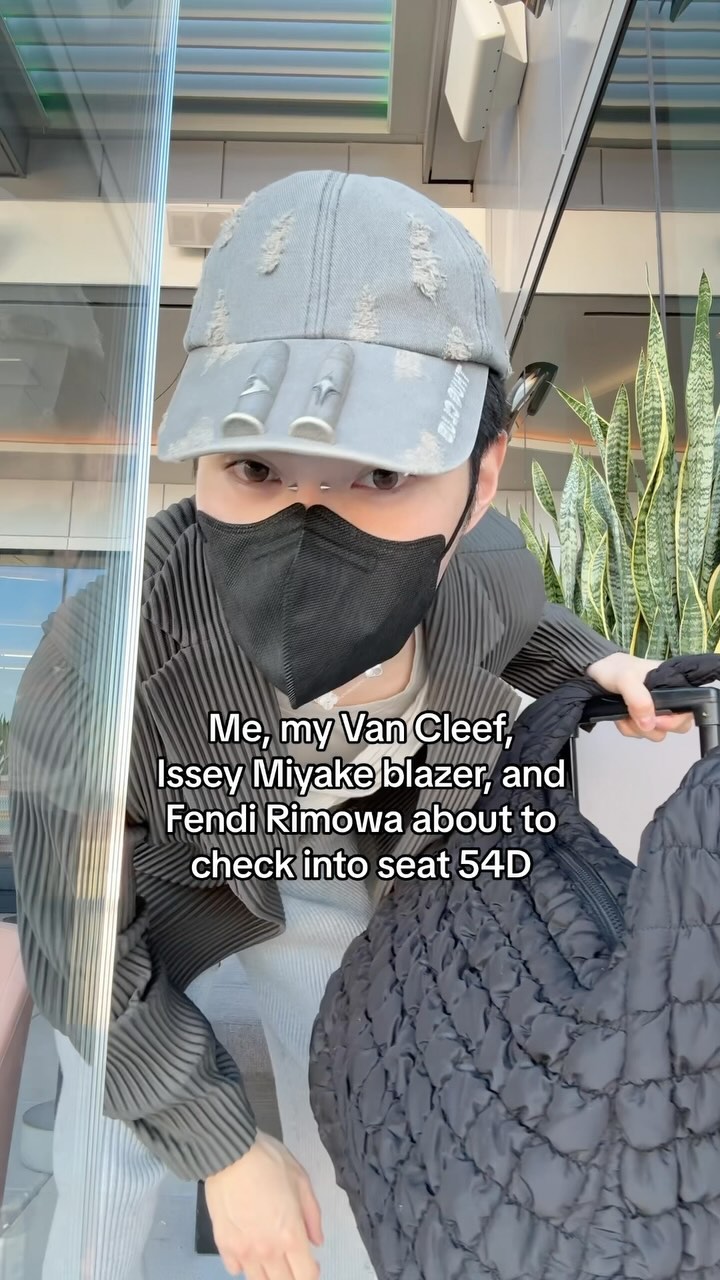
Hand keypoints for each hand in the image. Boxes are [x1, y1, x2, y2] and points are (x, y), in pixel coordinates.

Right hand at [204, 1131, 322, 1279]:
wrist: (230, 1153)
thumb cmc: (269, 1162)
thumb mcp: (301, 1181)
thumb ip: (312, 1215)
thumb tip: (316, 1242)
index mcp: (290, 1236)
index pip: (306, 1275)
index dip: (312, 1273)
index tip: (312, 1264)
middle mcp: (268, 1252)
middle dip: (291, 1275)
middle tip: (291, 1259)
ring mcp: (243, 1251)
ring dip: (268, 1274)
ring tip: (271, 1258)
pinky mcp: (223, 1245)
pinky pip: (235, 1269)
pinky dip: (243, 1265)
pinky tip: (248, 1249)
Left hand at [586, 653, 694, 741]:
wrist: (593, 671)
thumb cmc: (614, 668)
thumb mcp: (626, 678)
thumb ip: (638, 699)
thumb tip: (649, 723)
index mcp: (672, 685)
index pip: (689, 709)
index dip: (676, 719)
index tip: (657, 719)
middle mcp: (666, 699)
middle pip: (677, 726)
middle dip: (656, 727)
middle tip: (638, 718)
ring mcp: (652, 710)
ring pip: (656, 733)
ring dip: (638, 729)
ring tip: (625, 714)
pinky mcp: (638, 718)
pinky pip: (640, 733)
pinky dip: (628, 729)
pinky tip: (619, 717)